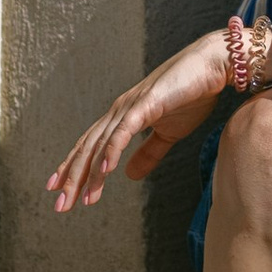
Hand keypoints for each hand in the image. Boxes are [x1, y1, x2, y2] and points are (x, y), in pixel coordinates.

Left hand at [45, 27, 230, 211]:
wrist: (213, 65)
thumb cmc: (193, 94)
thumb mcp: (169, 133)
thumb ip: (149, 153)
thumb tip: (128, 175)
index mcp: (123, 116)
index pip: (91, 145)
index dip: (73, 167)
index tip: (59, 190)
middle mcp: (120, 110)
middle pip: (89, 147)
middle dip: (72, 177)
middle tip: (60, 206)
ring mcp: (131, 106)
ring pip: (102, 143)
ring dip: (88, 172)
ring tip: (80, 199)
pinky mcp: (147, 103)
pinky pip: (124, 131)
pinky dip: (111, 151)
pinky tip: (104, 171)